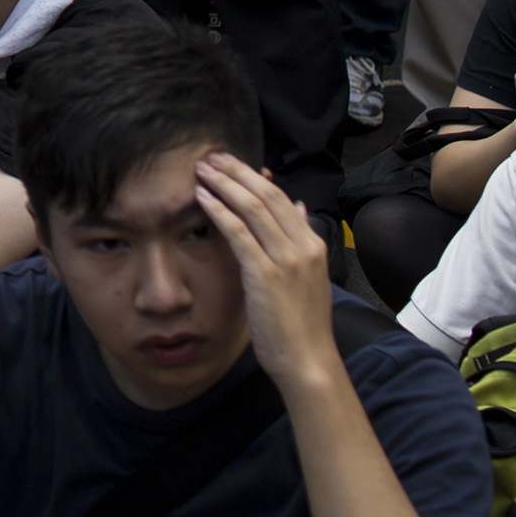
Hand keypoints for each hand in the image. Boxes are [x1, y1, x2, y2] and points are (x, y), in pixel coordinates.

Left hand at [189, 153, 336, 386]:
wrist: (308, 360)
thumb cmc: (303, 324)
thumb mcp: (308, 276)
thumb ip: (301, 240)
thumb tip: (298, 207)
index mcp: (314, 244)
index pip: (281, 198)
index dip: (254, 177)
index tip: (231, 163)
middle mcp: (303, 246)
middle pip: (266, 195)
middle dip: (236, 171)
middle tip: (211, 156)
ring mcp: (286, 259)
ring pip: (252, 207)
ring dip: (224, 183)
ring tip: (201, 169)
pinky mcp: (266, 274)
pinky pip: (239, 233)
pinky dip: (219, 210)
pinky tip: (202, 197)